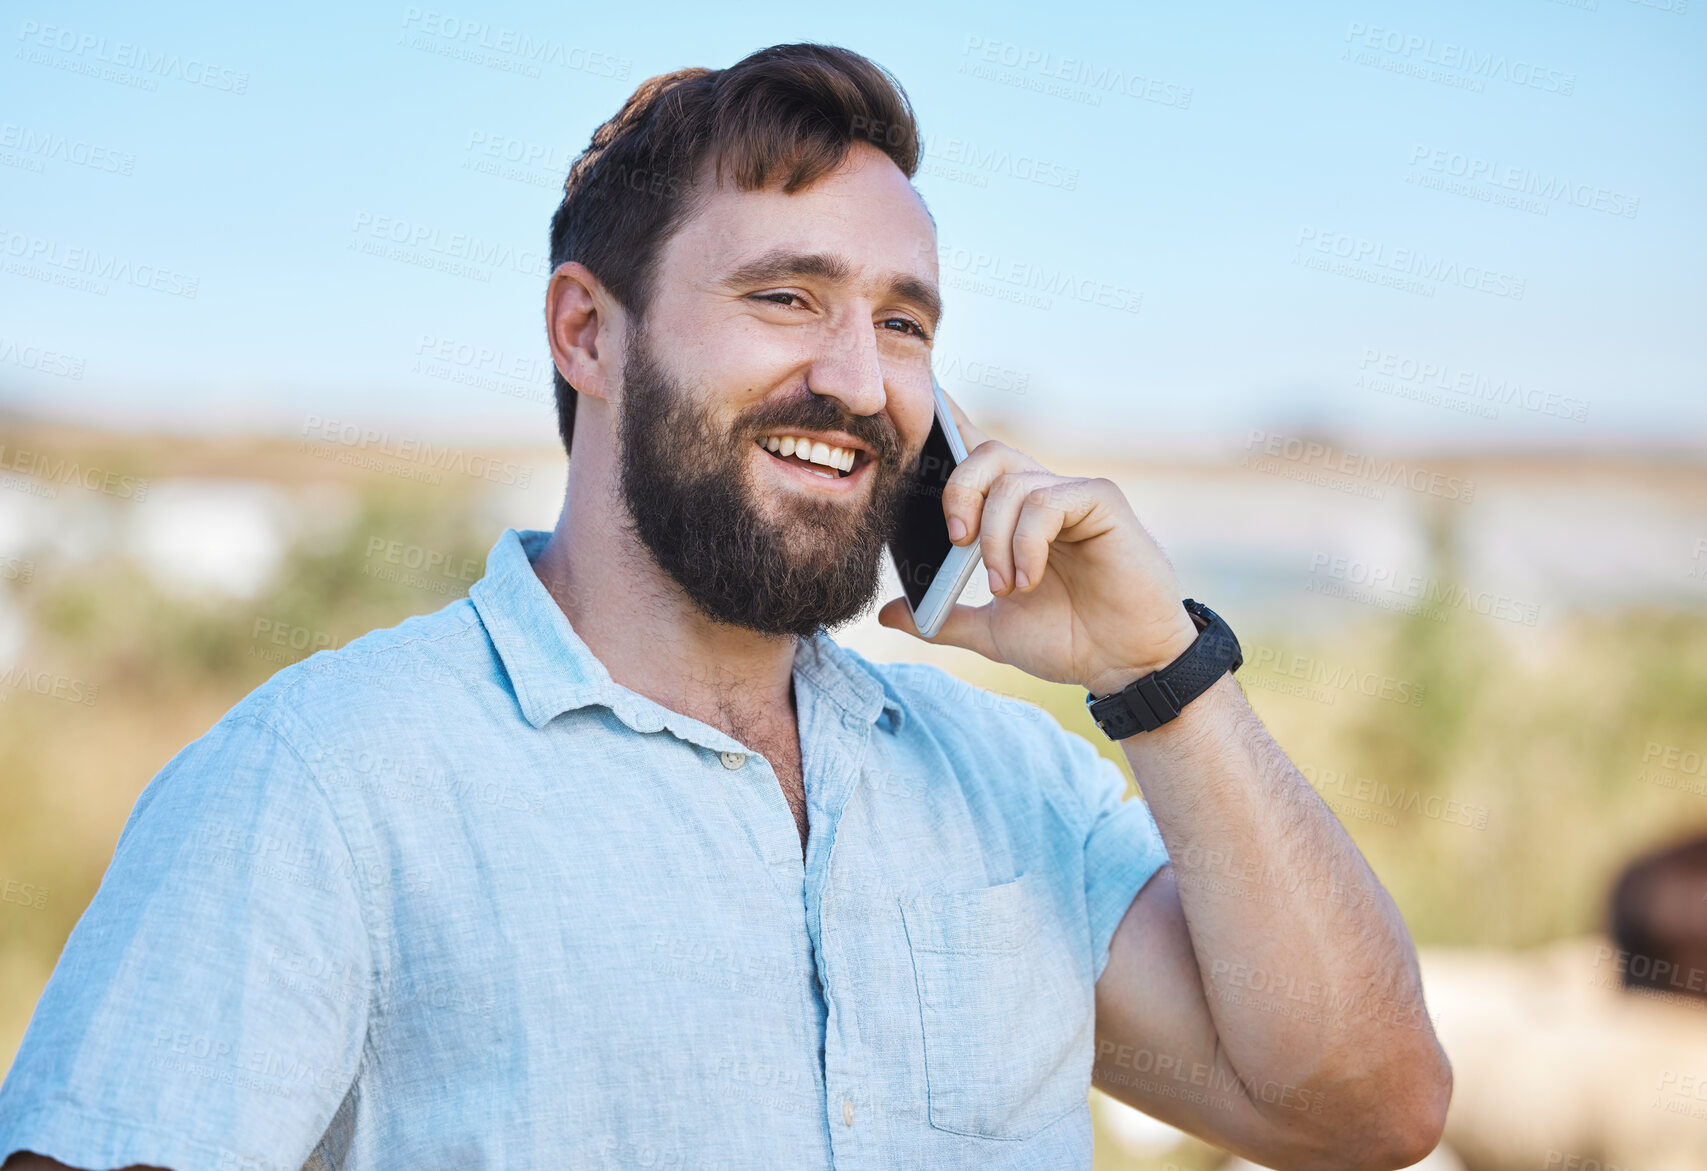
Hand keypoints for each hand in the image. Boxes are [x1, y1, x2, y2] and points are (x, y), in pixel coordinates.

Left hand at [876, 393, 1199, 696]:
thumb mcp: (992, 632)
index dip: (948, 425)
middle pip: (985, 452)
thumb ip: (941, 620)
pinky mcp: (1102, 501)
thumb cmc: (1068, 642)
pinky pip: (1047, 501)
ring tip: (1009, 587)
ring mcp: (1072, 495)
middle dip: (958, 490)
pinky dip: (1027, 542)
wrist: (1124, 667)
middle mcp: (1040, 495)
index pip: (975, 459)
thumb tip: (886, 613)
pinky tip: (1029, 579)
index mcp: (1012, 515)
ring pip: (1012, 482)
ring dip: (996, 539)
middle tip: (957, 542)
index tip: (919, 408)